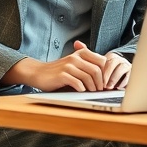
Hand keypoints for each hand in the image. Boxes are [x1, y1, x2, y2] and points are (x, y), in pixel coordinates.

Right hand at [0, 42, 131, 92]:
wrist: (39, 73)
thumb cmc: (59, 72)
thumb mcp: (74, 64)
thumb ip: (88, 65)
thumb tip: (106, 76)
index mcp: (81, 53)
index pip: (101, 61)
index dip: (107, 73)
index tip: (107, 83)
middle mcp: (76, 57)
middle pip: (97, 70)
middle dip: (101, 82)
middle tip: (101, 91)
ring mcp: (69, 65)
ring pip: (89, 77)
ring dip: (93, 87)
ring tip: (93, 93)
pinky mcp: (62, 75)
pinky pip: (78, 83)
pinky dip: (82, 89)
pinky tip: (81, 92)